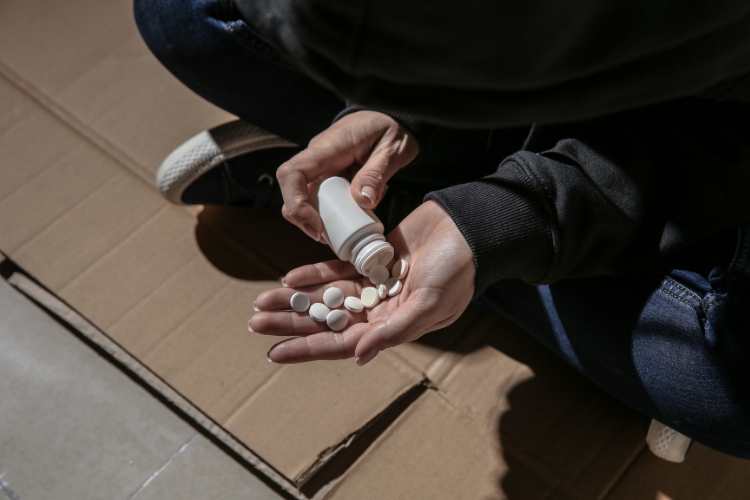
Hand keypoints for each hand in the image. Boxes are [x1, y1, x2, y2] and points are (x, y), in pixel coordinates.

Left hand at [249, 200, 474, 363]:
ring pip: (325, 295)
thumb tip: (357, 356)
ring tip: (262, 302)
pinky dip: (314, 274)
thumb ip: (394, 330)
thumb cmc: (457, 270)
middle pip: (325, 319)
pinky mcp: (371, 257)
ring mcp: (372, 283)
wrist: (469, 229)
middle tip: (254, 322)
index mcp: (391, 326)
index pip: (341, 343)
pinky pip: (337, 270)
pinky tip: (289, 278)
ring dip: (294, 299)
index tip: (274, 352)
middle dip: (290, 322)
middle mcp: (378, 309)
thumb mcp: (429, 304)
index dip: (307, 349)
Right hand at [276, 110, 418, 241]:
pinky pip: (315, 198)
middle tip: (327, 238)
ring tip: (337, 235)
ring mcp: (319, 167)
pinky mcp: (326, 176)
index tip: (318, 225)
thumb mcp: (392, 150)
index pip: (292, 173)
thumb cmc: (389, 129)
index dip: (296, 202)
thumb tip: (362, 201)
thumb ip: (377, 173)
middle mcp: (316, 158)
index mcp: (328, 148)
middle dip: (302, 218)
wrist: (388, 117)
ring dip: (312, 219)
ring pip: (300, 197)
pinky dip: (324, 215)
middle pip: (290, 190)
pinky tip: (343, 224)